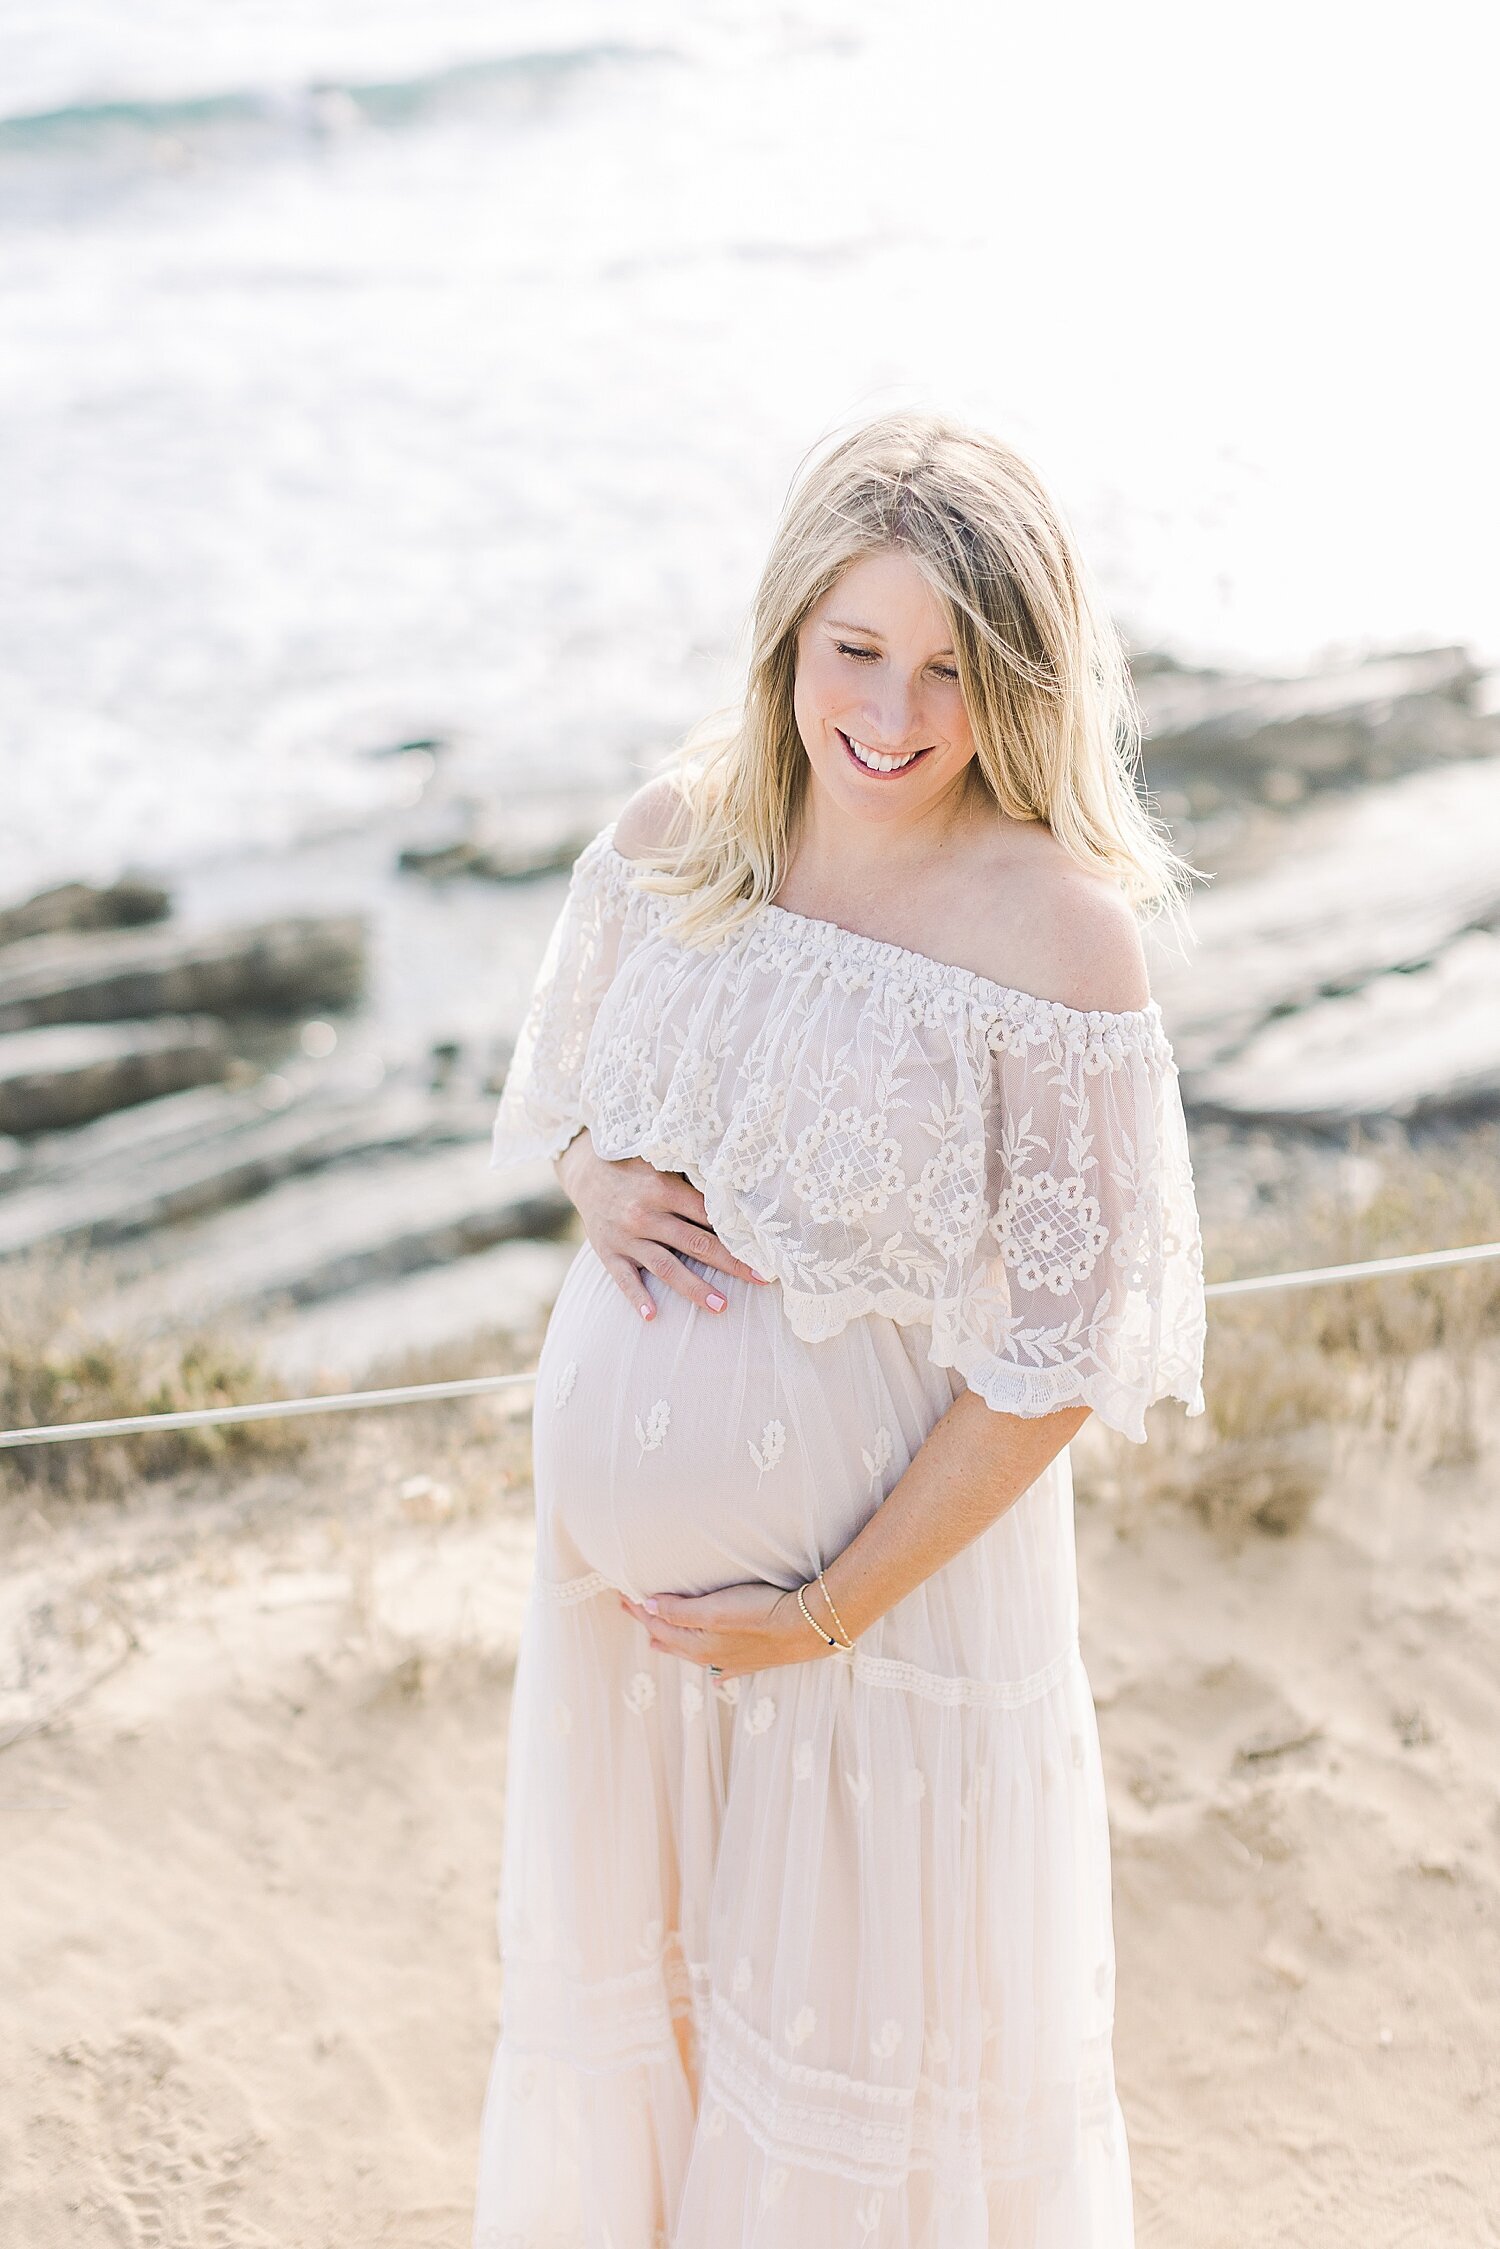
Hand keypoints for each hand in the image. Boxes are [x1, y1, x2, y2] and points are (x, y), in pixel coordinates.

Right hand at [557, 1132, 768, 1323]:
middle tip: (760, 1279)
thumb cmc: (635, 1165)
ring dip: (695, 1288)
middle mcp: (645, 1214)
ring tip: (722, 1307)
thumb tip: (736, 1187)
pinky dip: (637, 1298)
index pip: (708, 1214)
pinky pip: (624, 1279)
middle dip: (730, 1263)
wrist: (585, 1169)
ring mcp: (626, 1236)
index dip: (737, 1231)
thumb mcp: (662, 1161)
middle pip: (695, 1243)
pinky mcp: (608, 1252)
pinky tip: (653, 1316)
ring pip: (666, 1267)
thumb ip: (692, 1175)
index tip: (763, 1247)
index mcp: (662, 1188)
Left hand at [617, 1580, 829, 1677]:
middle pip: (671, 1639)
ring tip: (656, 1642)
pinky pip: (722, 1667)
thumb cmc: (761, 1612)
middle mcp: (710, 1657)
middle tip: (632, 1611)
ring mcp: (732, 1660)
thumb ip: (679, 1610)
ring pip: (692, 1653)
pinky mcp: (754, 1660)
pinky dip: (711, 1668)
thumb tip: (647, 1607)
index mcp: (697, 1644)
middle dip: (650, 1624)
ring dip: (673, 1643)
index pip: (658, 1624)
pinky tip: (714, 1676)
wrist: (808, 1627)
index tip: (623, 1595)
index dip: (639, 1609)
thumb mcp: (715, 1608)